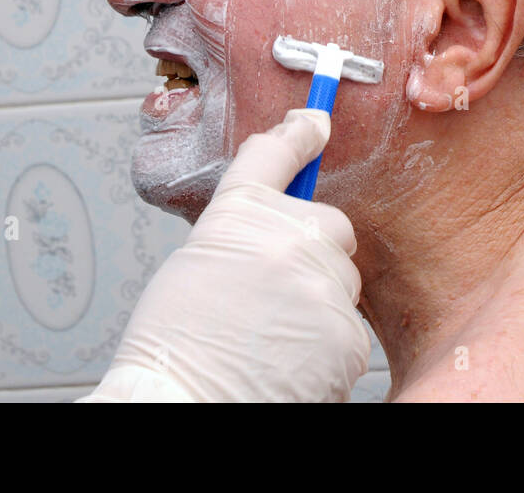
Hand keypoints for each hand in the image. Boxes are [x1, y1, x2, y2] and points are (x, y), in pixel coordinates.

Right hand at [80, 109, 370, 402]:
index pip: (274, 154)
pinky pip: (347, 329)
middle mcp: (285, 237)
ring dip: (317, 305)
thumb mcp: (194, 261)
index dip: (299, 134)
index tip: (316, 120)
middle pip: (331, 228)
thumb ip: (242, 230)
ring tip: (269, 338)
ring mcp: (320, 284)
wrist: (181, 403)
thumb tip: (280, 222)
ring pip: (340, 283)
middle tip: (274, 293)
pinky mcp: (345, 333)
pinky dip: (325, 347)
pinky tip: (286, 362)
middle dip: (315, 253)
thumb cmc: (175, 344)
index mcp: (237, 214)